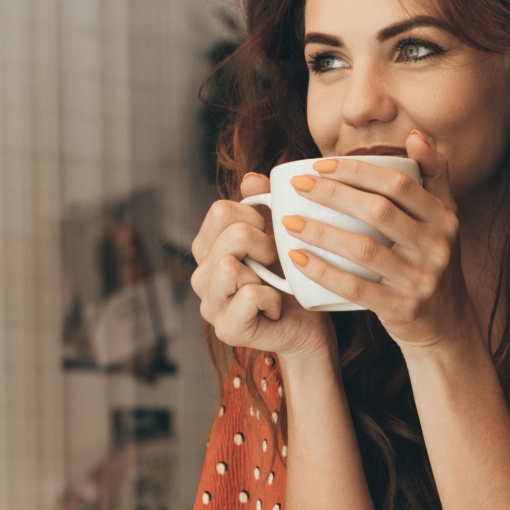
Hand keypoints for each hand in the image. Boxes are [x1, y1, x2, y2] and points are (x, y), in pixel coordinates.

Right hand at [190, 173, 334, 361]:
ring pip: (230, 266)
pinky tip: (274, 308)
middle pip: (231, 235)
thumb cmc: (292, 278)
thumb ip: (263, 204)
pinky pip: (249, 295)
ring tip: (273, 286)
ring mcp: (209, 304)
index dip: (255, 218)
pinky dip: (272, 299)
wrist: (309, 326)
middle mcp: (201, 276)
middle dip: (266, 245)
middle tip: (276, 265)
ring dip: (265, 273)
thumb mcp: (278, 234)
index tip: (270, 237)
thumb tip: (251, 180)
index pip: (220, 211)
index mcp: (207, 248)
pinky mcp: (226, 329)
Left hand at [280, 132, 476, 351]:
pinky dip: (324, 272)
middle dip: (333, 194)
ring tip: (289, 221)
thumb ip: (433, 175)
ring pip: (364, 249)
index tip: (320, 165)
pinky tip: (298, 258)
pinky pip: (357, 288)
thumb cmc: (431, 262)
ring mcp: (422, 279)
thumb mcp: (443, 219)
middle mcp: (438, 246)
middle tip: (299, 187)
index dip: (357, 170)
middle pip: (379, 211)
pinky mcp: (403, 309)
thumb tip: (413, 136)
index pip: (398, 183)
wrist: (447, 324)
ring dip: (322, 232)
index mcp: (444, 217)